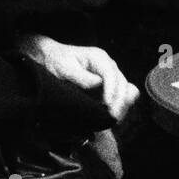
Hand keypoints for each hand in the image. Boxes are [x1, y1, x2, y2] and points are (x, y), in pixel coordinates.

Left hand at [17, 35, 139, 119]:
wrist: (51, 61)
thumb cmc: (56, 62)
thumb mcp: (63, 67)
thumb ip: (80, 76)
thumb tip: (98, 84)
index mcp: (98, 57)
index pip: (111, 74)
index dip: (111, 90)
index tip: (107, 105)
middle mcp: (108, 66)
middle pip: (122, 84)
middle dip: (119, 102)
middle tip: (111, 119)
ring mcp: (111, 76)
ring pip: (127, 91)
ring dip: (122, 106)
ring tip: (112, 121)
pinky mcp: (110, 87)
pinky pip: (123, 97)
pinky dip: (121, 107)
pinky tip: (112, 119)